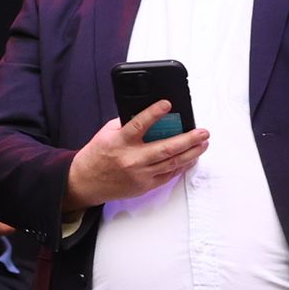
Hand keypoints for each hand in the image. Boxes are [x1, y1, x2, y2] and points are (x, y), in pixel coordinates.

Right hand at [62, 104, 208, 209]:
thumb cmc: (96, 156)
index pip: (139, 125)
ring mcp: (140, 174)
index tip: (167, 104)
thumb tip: (150, 116)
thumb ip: (126, 125)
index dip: (154, 113)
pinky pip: (169, 175)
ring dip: (192, 153)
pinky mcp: (145, 185)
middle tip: (203, 132)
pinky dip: (182, 166)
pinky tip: (190, 158)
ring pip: (172, 162)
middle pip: (166, 148)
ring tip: (203, 144)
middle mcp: (132, 159)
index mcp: (120, 142)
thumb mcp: (106, 134)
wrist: (85, 182)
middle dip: (189, 139)